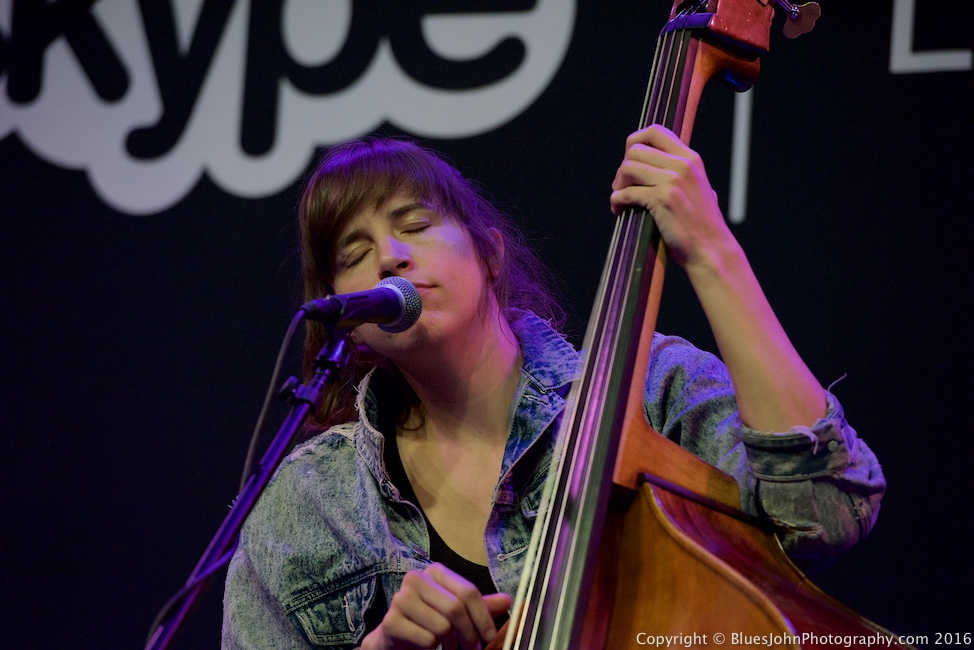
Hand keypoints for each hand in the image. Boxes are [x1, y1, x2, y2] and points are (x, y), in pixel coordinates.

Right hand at [360, 563, 512, 649]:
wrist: (395, 637)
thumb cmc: (429, 621)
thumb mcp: (456, 611)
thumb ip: (480, 606)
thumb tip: (507, 600)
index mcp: (435, 571)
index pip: (468, 591)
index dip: (483, 617)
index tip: (490, 637)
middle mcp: (416, 579)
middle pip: (456, 608)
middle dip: (470, 634)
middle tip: (473, 649)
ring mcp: (401, 599)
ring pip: (442, 626)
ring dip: (451, 643)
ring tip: (449, 646)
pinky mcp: (391, 621)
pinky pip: (426, 639)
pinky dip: (433, 648)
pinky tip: (429, 646)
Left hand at [609, 124, 731, 269]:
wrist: (711, 249)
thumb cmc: (701, 225)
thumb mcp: (700, 189)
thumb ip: (683, 175)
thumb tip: (658, 166)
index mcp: (691, 159)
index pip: (655, 131)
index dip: (635, 142)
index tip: (630, 161)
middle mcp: (682, 165)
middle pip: (635, 149)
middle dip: (622, 168)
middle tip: (622, 187)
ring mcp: (673, 181)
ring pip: (628, 168)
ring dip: (618, 185)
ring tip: (620, 199)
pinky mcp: (663, 200)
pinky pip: (626, 193)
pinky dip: (617, 201)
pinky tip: (619, 210)